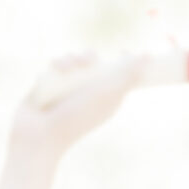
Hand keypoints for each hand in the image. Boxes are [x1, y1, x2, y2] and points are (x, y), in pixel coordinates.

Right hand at [0, 52, 136, 188]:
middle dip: (89, 57)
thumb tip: (148, 55)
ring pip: (74, 60)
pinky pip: (56, 65)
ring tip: (66, 68)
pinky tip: (54, 71)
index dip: (123, 61)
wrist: (39, 136)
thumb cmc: (76, 119)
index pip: (119, 74)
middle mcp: (88, 91)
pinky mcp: (50, 84)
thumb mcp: (106, 94)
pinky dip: (56, 64)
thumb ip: (128, 75)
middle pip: (95, 62)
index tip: (123, 51)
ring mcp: (68, 88)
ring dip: (71, 59)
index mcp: (106, 96)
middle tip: (88, 62)